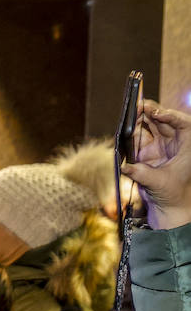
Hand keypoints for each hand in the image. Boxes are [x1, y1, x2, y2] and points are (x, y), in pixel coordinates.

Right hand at [125, 99, 190, 229]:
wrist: (167, 205)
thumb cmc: (171, 193)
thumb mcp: (159, 182)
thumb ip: (142, 174)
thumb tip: (125, 166)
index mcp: (186, 145)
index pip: (183, 124)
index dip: (171, 115)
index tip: (158, 113)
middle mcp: (173, 142)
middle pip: (163, 120)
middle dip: (151, 111)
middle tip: (139, 105)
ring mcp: (158, 146)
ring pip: (149, 125)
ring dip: (140, 118)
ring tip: (132, 111)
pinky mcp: (145, 152)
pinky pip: (137, 138)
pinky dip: (131, 132)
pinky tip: (126, 126)